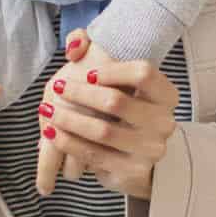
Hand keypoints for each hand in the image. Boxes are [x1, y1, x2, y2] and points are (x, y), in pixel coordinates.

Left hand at [35, 37, 176, 200]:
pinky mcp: (132, 171)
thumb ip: (94, 52)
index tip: (86, 71)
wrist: (139, 157)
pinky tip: (52, 133)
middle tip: (56, 87)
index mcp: (167, 96)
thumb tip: (74, 45)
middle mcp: (164, 122)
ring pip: (102, 131)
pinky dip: (69, 143)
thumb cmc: (125, 111)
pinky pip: (94, 155)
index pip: (143, 73)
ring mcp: (151, 149)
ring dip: (69, 120)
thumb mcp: (121, 84)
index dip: (112, 70)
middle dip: (80, 94)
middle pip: (117, 102)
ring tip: (48, 111)